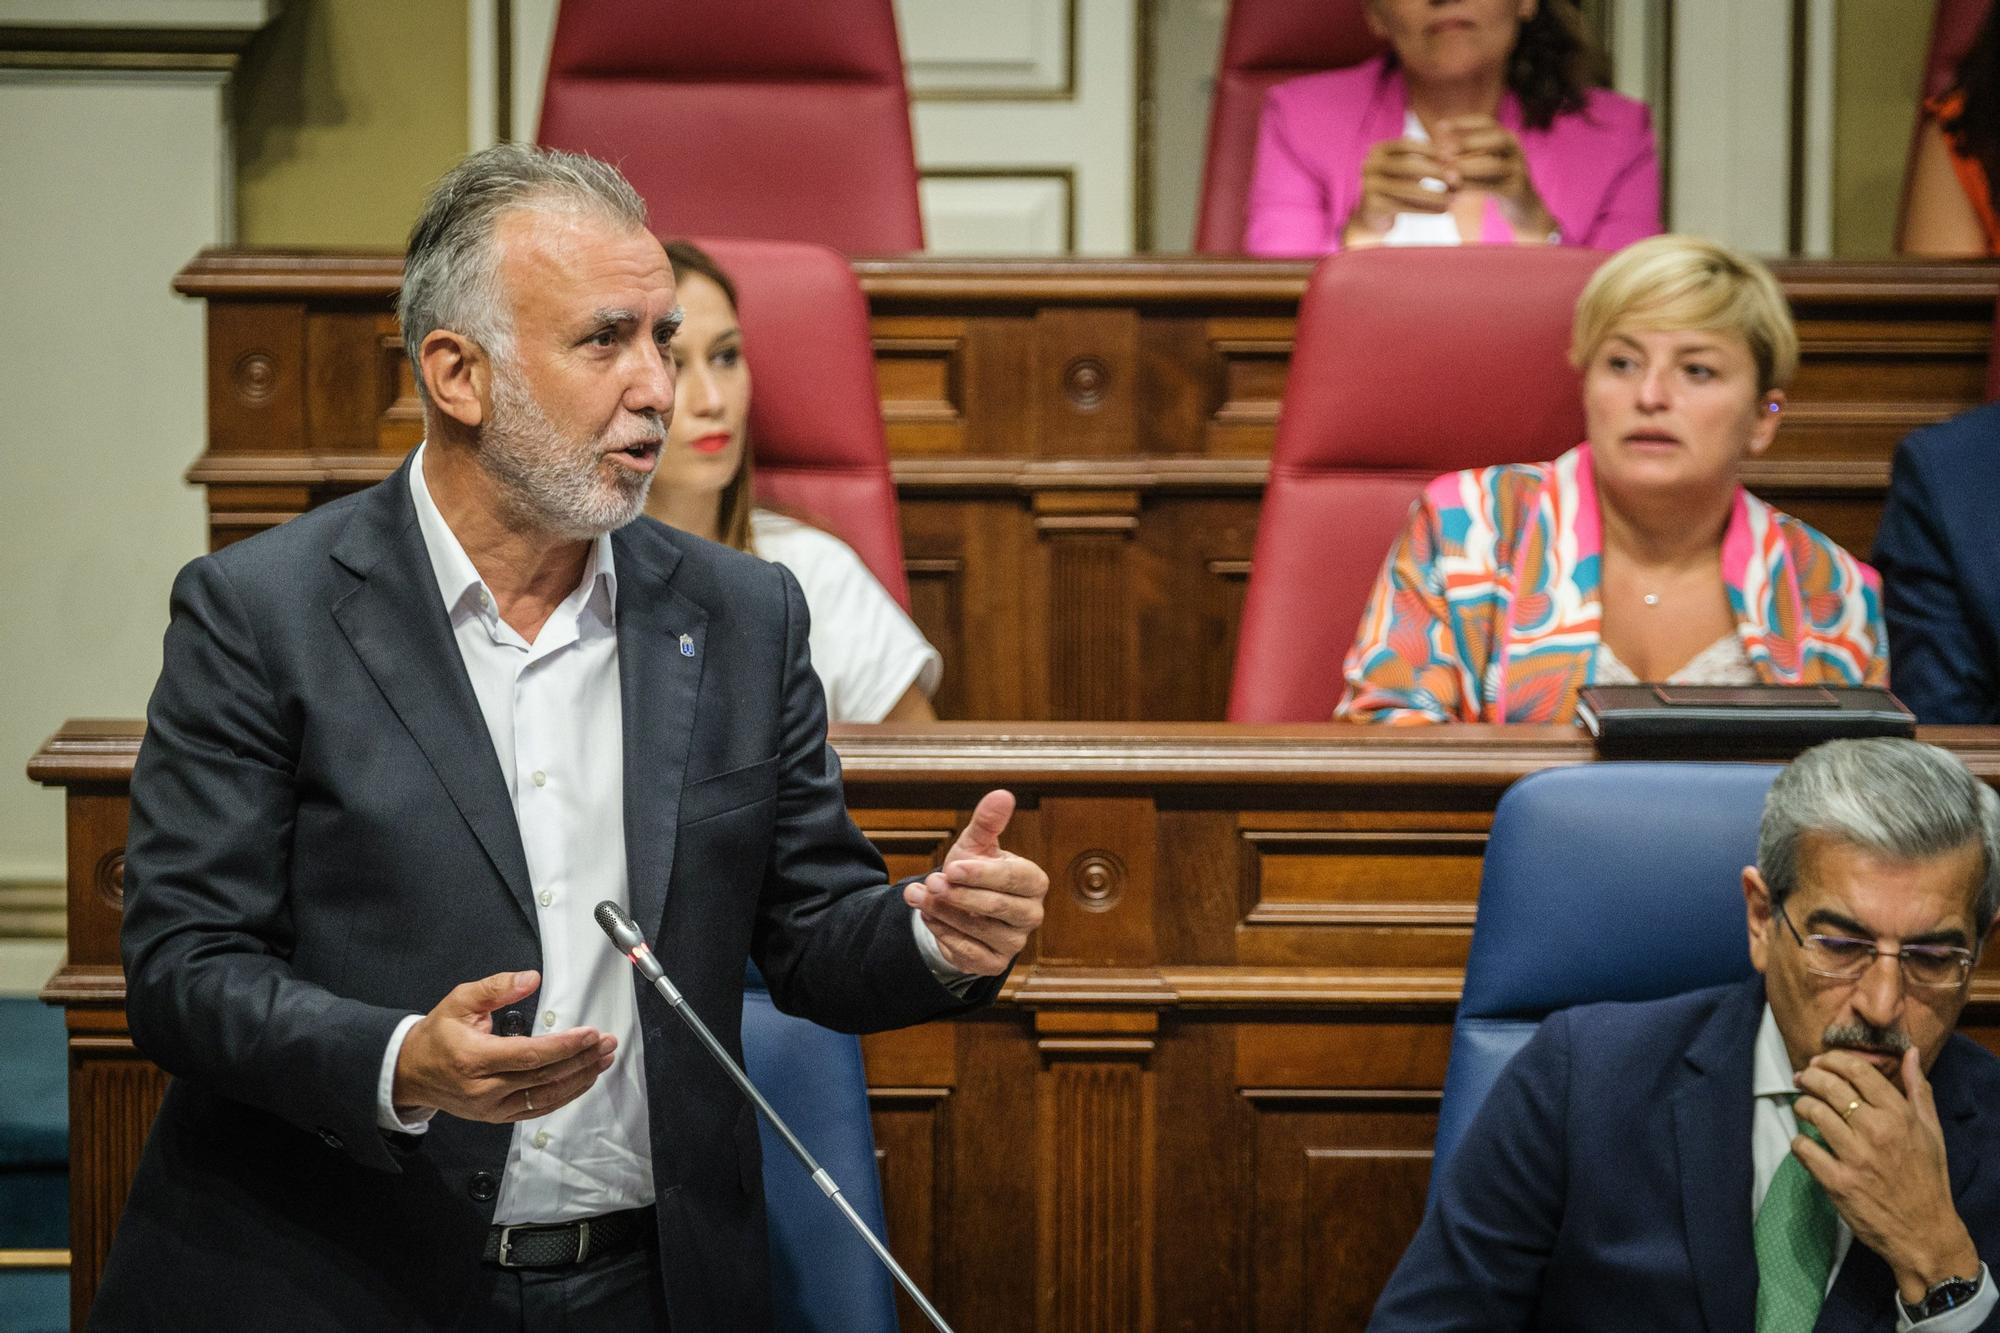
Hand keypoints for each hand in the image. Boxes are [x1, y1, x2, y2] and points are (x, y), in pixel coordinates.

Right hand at [393, 970, 615, 1122]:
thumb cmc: (438, 1034)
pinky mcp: (496, 1117)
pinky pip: (536, 1109)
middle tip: (608, 1043)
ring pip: (545, 1097)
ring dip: (579, 1079)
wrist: (410, 1073)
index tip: (591, 1034)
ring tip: (604, 1060)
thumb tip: (532, 978)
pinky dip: (564, 1096)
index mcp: (474, 1058)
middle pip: (543, 1077)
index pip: (530, 1055)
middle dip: (581, 1060)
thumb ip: (496, 987)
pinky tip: (583, 1080)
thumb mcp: (460, 1000)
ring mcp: (491, 1108)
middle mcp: (484, 1089)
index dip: (564, 1046)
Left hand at [902, 789, 1047, 975]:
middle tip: (932, 883)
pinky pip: (969, 953)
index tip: (952, 868)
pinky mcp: (995, 964)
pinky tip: (929, 917)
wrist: (958, 908)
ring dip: (944, 912)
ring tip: (920, 896)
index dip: (983, 874)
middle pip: (999, 907)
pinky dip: (944, 934)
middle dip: (960, 895)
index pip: (1014, 878)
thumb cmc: (972, 871)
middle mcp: (1031, 914)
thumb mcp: (976, 844)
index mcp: (1033, 881)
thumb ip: (988, 821)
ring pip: (979, 930)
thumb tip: (1003, 794)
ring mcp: (1015, 942)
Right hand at [1344, 137, 1454, 245]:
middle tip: (1456, 179)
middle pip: (1407, 165)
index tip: (1450, 159)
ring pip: (1407, 188)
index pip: (1406, 145)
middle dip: (1434, 171)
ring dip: (1434, 194)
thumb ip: (1427, 162)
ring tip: (1453, 198)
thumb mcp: (1409, 171)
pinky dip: (1426, 209)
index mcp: (1377, 150)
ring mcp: (1368, 185)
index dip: (1429, 150)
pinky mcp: (1372, 205)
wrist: (1372, 216)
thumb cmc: (1397, 188)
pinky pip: (1404, 207)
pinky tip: (1442, 211)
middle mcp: (1369, 165)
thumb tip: (1451, 159)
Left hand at [1432, 115, 1555, 239]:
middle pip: (1496, 139)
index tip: (1440, 127)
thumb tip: (1438, 149)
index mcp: (1508, 138)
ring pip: (1494, 165)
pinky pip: (1494, 187)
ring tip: (1447, 172)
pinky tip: (1455, 189)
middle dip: (1469, 143)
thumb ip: (1469, 154)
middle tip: (1444, 151)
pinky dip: (1473, 187)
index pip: (1487, 123)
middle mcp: (1517, 150)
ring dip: (1468, 167)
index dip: (1464, 123)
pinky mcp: (1517, 191)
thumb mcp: (1485, 164)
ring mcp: (1519, 170)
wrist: (1522, 207)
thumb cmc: (1496, 182)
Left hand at [1792, 1047, 1981, 1303]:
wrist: (1925, 1232)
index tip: (1821, 1062)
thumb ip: (1918, 1090)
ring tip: (1802, 1106)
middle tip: (1803, 1078)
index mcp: (1900, 1116)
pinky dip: (1798, 1141)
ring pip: (1812, 1113)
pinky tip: (1804, 1142)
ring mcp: (1855, 1157)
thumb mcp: (1931, 1132)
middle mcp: (1877, 1132)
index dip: (1833, 1060)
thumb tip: (1907, 1052)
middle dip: (1811, 1077)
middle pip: (1830, 1087)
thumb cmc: (1927, 1179)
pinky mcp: (1837, 1182)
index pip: (1858, 1071)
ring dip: (1802, 1105)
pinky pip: (1803, 1149)